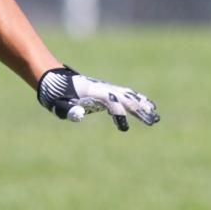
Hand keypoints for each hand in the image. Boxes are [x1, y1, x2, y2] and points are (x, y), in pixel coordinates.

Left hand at [37, 67, 158, 130]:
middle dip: (138, 110)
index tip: (123, 128)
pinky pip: (125, 94)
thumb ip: (69, 110)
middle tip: (153, 121)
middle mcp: (102, 88)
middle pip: (124, 98)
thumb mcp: (58, 104)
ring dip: (142, 105)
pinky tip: (147, 106)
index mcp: (91, 92)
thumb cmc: (56, 95)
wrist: (54, 81)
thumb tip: (81, 114)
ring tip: (155, 116)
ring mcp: (105, 88)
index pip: (110, 101)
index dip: (118, 113)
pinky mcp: (106, 91)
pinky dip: (137, 99)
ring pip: (128, 95)